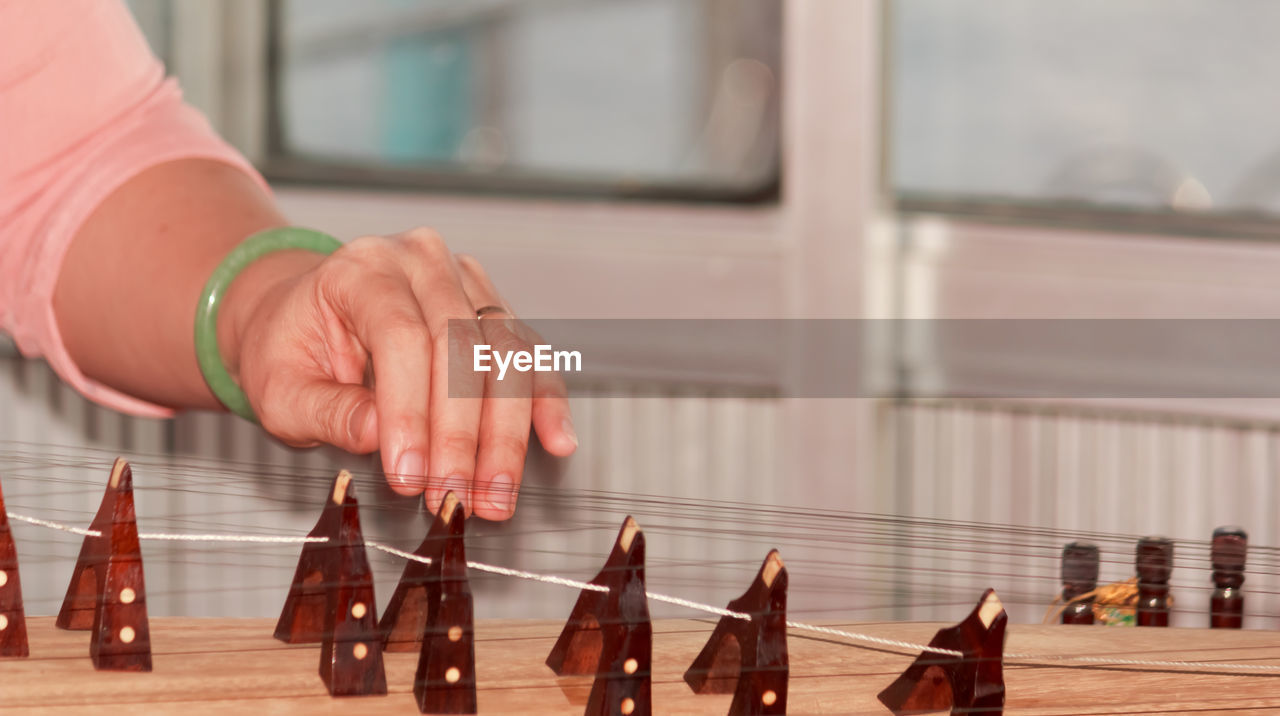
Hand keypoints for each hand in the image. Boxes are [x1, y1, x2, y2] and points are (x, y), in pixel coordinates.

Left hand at [220, 227, 576, 519]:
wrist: (300, 316)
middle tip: (457, 495)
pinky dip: (545, 402)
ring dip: (506, 434)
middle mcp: (421, 261)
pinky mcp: (492, 309)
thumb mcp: (281, 389)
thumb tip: (377, 437)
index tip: (411, 476)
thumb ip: (327, 412)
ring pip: (503, 357)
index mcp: (362, 269)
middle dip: (463, 435)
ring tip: (495, 494)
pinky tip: (556, 439)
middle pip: (462, 348)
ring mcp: (464, 281)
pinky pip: (527, 357)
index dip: (411, 412)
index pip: (402, 336)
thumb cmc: (289, 349)